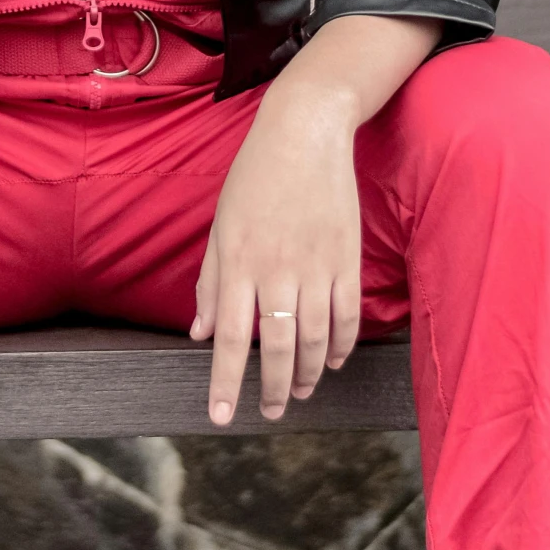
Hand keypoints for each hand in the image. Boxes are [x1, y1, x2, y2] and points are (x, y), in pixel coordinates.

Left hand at [192, 81, 361, 424]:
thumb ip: (211, 282)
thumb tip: (201, 333)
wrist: (305, 133)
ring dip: (310, 374)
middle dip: (275, 389)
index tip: (222, 416)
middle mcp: (277, 270)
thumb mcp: (220, 225)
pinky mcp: (347, 259)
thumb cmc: (254, 178)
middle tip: (272, 411)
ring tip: (301, 393)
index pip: (232, 338)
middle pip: (279, 348)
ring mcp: (316, 266)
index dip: (226, 381)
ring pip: (317, 339)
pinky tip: (334, 361)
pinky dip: (342, 345)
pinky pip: (348, 316)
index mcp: (239, 262)